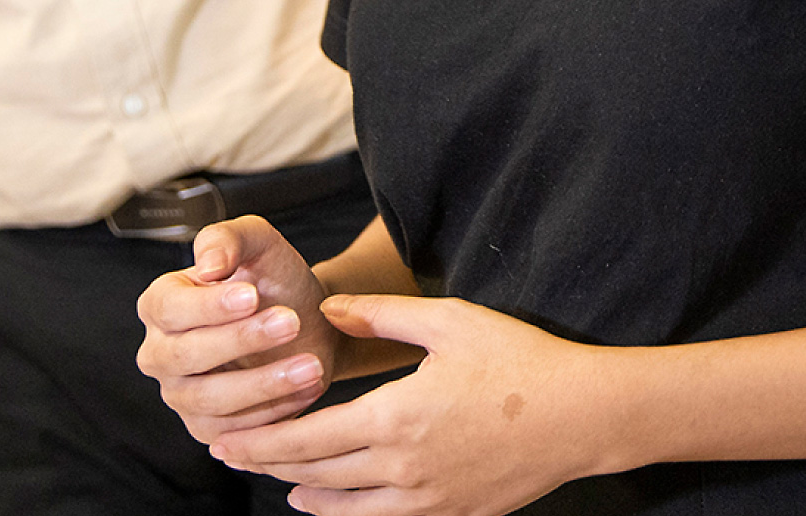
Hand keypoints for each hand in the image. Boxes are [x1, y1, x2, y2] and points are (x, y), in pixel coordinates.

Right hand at [135, 214, 337, 441]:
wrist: (307, 320)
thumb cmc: (275, 281)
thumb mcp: (259, 244)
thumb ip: (229, 238)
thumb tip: (208, 263)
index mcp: (161, 303)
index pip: (169, 308)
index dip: (208, 306)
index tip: (251, 296)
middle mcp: (160, 352)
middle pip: (185, 356)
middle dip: (241, 340)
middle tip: (290, 322)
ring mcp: (180, 394)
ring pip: (209, 398)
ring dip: (263, 383)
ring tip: (309, 364)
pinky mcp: (207, 427)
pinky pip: (233, 431)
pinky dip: (273, 412)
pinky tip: (307, 387)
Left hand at [212, 294, 615, 515]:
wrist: (581, 416)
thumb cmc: (519, 359)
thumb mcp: (450, 321)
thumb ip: (382, 316)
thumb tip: (328, 311)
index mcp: (396, 416)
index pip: (307, 437)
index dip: (260, 439)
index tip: (224, 436)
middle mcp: (402, 467)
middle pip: (314, 473)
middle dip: (266, 462)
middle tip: (228, 452)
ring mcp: (426, 498)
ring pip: (341, 503)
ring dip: (297, 488)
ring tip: (266, 474)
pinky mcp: (448, 512)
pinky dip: (339, 512)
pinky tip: (319, 503)